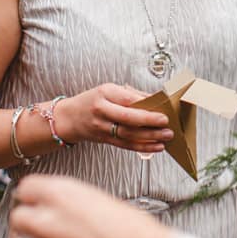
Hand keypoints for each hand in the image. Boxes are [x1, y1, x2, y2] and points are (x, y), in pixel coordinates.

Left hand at [10, 175, 170, 237]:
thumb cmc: (133, 232)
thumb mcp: (97, 199)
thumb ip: (65, 201)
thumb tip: (45, 205)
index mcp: (62, 195)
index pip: (25, 189)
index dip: (35, 199)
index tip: (42, 207)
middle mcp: (49, 222)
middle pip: (19, 219)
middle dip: (32, 226)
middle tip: (49, 234)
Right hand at [56, 83, 174, 152]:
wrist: (69, 118)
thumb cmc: (92, 101)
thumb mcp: (108, 90)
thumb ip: (130, 94)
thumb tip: (155, 99)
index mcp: (104, 94)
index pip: (127, 100)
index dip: (146, 107)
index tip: (162, 110)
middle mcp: (102, 111)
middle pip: (128, 119)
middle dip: (150, 123)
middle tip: (167, 124)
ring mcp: (102, 128)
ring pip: (128, 135)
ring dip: (150, 137)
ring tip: (166, 137)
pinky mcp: (105, 140)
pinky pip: (126, 145)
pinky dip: (143, 147)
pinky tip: (156, 146)